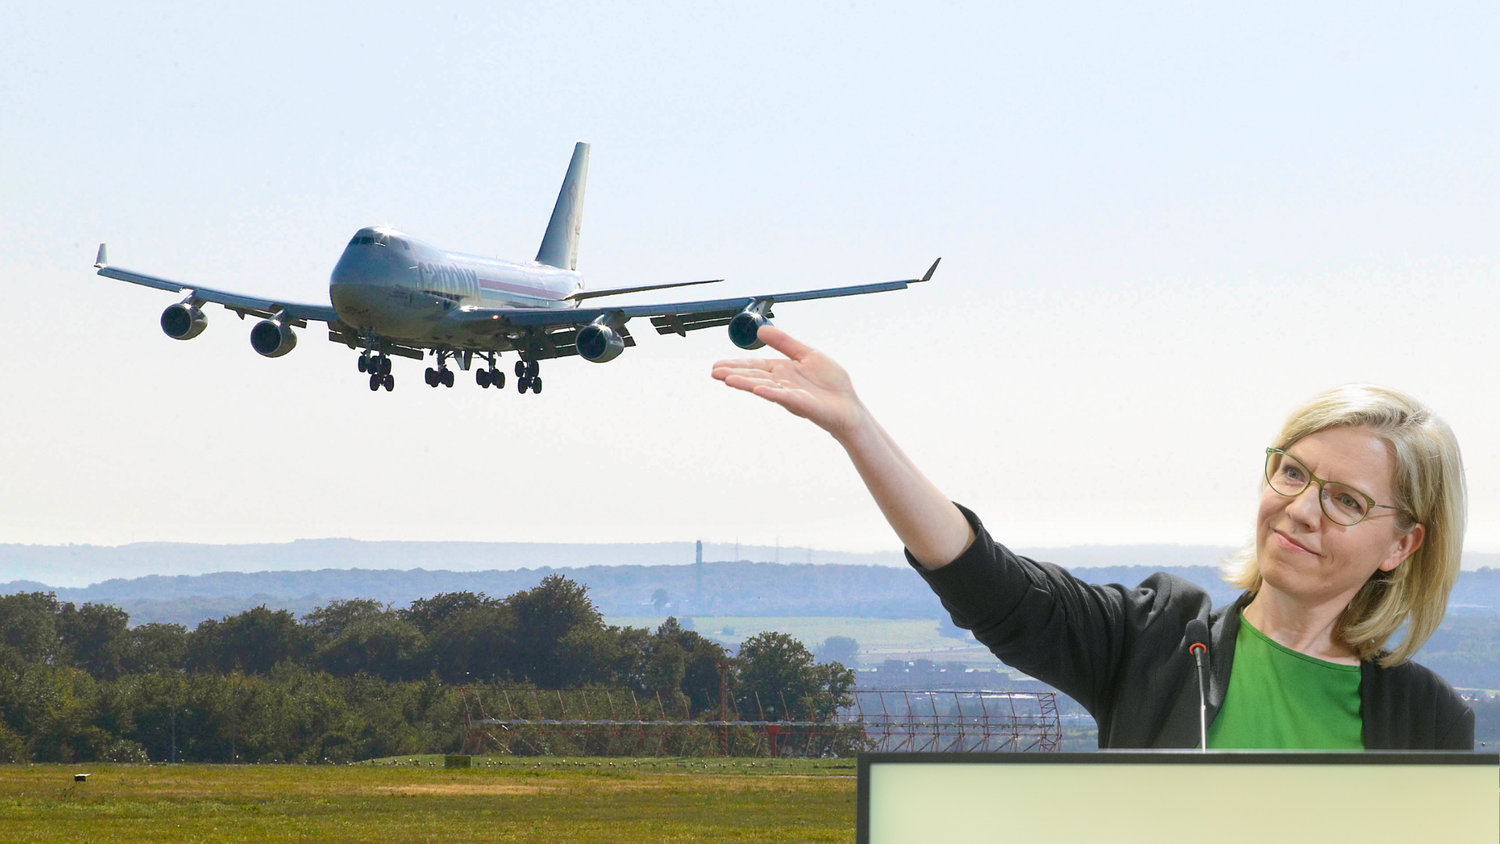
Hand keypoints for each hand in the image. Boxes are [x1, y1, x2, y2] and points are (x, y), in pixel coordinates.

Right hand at [710, 325, 865, 439]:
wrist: (849, 404)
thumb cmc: (830, 383)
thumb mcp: (807, 354)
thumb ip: (785, 343)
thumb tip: (762, 329)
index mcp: (782, 371)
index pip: (754, 367)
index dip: (736, 365)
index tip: (717, 365)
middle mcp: (782, 384)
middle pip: (754, 377)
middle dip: (734, 374)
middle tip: (714, 372)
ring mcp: (792, 395)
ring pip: (765, 387)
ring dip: (746, 384)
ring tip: (727, 380)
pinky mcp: (804, 404)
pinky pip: (786, 397)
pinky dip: (772, 393)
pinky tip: (758, 389)